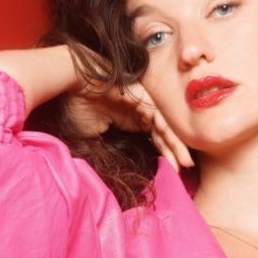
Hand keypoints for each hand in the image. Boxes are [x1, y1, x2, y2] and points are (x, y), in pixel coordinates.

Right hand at [65, 78, 193, 171]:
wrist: (71, 84)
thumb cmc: (78, 106)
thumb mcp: (91, 135)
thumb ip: (106, 145)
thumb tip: (112, 166)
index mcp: (132, 121)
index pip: (153, 140)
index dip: (162, 156)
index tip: (171, 173)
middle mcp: (142, 113)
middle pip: (163, 136)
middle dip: (174, 154)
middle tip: (185, 172)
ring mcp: (144, 105)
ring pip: (164, 129)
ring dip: (176, 147)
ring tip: (186, 164)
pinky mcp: (144, 99)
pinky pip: (160, 119)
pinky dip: (169, 135)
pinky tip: (177, 150)